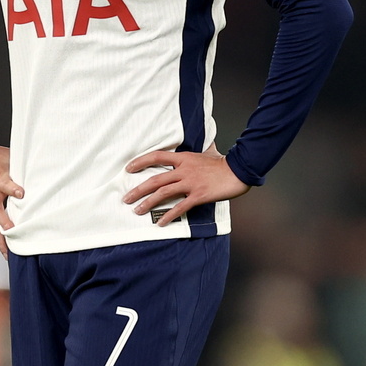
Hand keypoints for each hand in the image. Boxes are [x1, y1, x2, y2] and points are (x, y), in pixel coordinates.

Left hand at [123, 143, 249, 226]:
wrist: (238, 170)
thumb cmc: (223, 163)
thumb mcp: (206, 152)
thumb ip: (196, 151)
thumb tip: (199, 144)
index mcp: (183, 158)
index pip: (156, 156)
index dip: (140, 162)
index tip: (128, 168)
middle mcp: (184, 170)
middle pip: (155, 179)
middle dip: (138, 190)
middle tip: (126, 198)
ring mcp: (190, 183)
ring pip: (163, 193)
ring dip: (148, 203)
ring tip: (137, 210)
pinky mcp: (198, 196)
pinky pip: (180, 207)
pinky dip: (168, 215)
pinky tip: (160, 222)